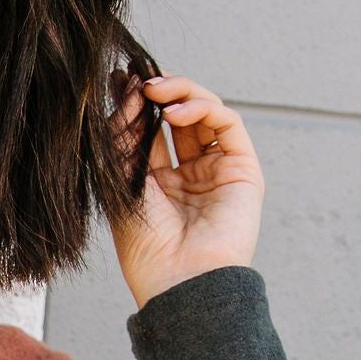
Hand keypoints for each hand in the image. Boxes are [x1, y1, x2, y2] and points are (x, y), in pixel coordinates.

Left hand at [109, 74, 263, 307]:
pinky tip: (174, 113)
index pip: (149, 130)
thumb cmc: (145, 245)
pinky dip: (202, 108)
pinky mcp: (243, 169)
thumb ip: (124, 137)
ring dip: (180, 93)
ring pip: (205, 112)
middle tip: (137, 79)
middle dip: (158, 92)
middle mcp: (189, 174)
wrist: (178, 280)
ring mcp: (217, 171)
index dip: (136, 103)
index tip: (117, 81)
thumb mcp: (121, 182)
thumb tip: (129, 91)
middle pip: (177, 116)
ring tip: (155, 91)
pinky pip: (227, 123)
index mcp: (157, 183)